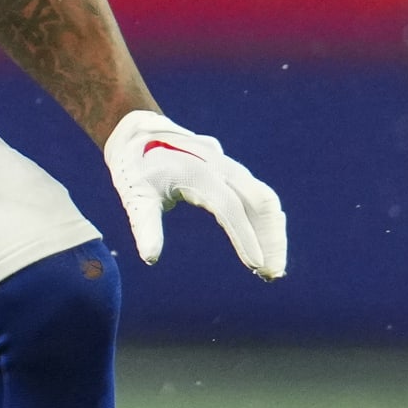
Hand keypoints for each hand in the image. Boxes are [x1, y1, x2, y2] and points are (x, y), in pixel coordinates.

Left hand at [103, 110, 286, 278]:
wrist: (137, 132)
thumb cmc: (134, 168)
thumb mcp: (135, 196)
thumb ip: (145, 226)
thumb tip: (151, 259)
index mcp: (194, 170)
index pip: (228, 206)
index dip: (245, 236)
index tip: (257, 266)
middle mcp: (217, 164)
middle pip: (259, 199)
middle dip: (271, 238)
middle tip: (272, 275)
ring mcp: (227, 165)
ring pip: (263, 197)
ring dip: (272, 232)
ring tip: (272, 269)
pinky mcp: (231, 171)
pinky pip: (258, 196)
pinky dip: (266, 222)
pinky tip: (266, 248)